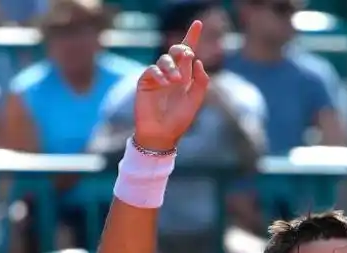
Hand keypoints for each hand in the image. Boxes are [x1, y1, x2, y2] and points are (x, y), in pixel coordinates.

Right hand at [133, 21, 209, 150]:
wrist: (162, 135)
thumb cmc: (179, 120)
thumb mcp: (195, 100)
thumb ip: (201, 81)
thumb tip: (198, 61)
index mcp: (185, 77)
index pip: (189, 54)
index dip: (192, 37)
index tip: (199, 23)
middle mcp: (171, 74)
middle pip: (176, 51)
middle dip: (182, 48)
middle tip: (187, 54)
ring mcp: (158, 78)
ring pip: (164, 59)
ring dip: (172, 66)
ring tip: (176, 80)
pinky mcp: (145, 83)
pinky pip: (151, 70)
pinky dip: (159, 74)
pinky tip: (165, 83)